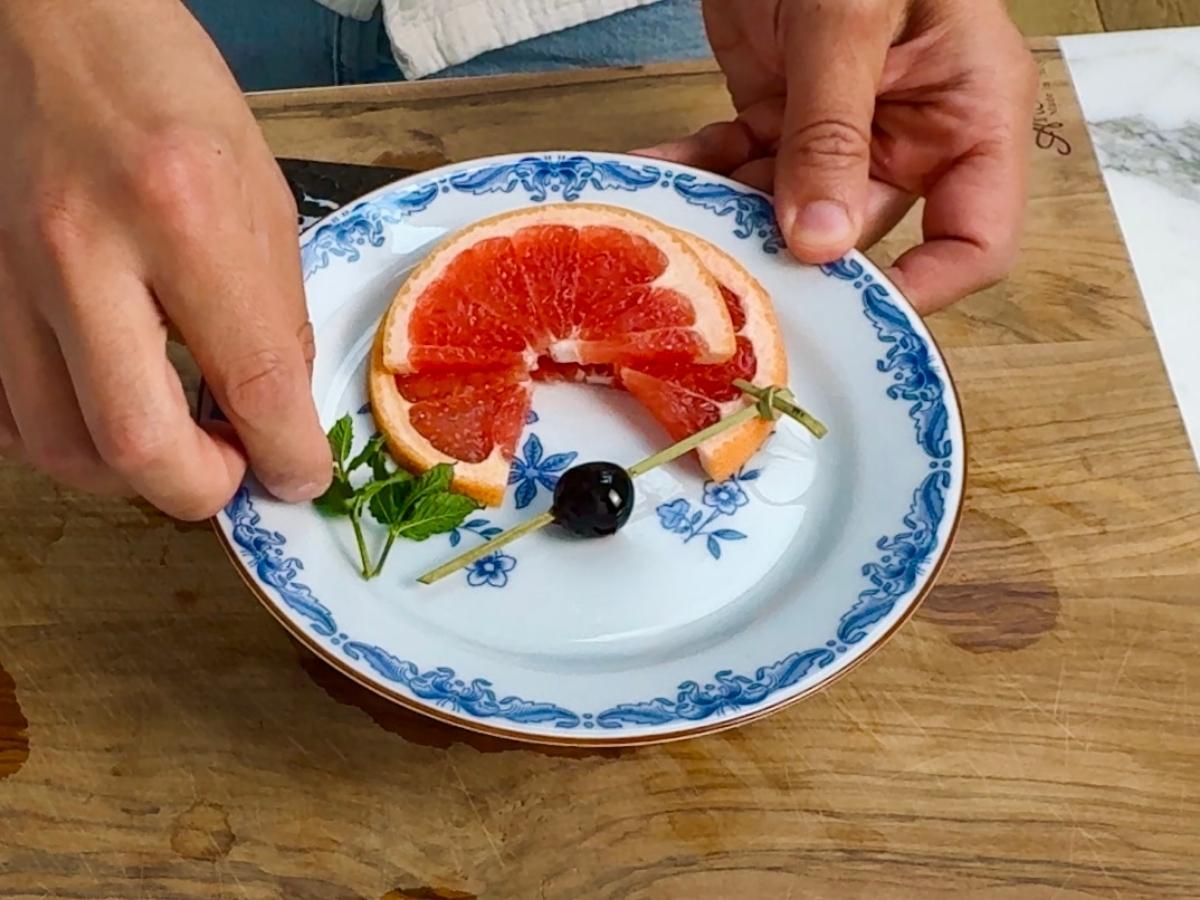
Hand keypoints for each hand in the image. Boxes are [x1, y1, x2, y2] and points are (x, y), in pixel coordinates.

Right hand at [0, 2, 329, 518]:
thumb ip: (272, 318)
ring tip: (181, 442)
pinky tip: (112, 406)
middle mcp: (85, 254)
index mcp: (183, 217)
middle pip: (137, 446)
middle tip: (235, 471)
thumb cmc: (171, 100)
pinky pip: (13, 415)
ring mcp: (14, 279)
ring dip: (136, 473)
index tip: (301, 474)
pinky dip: (73, 437)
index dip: (290, 455)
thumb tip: (278, 418)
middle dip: (203, 489)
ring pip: (63, 448)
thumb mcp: (262, 200)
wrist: (55, 33)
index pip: (252, 384)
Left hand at [644, 0, 1036, 312]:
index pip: (975, 240)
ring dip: (730, 219)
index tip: (856, 316)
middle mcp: (912, 135)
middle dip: (796, 257)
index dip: (926, 290)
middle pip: (861, 235)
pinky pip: (740, 166)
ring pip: (788, 212)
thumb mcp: (851, 21)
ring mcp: (843, 131)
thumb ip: (834, 131)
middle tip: (732, 275)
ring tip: (674, 228)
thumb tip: (819, 243)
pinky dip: (698, 172)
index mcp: (970, 116)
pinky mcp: (781, 116)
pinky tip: (654, 173)